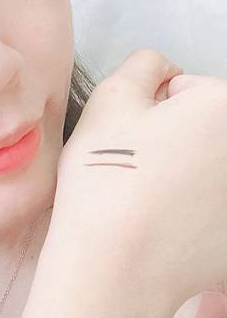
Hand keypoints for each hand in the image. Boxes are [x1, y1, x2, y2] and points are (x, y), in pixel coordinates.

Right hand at [48, 48, 226, 304]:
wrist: (114, 261)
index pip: (185, 87)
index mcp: (224, 108)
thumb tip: (161, 68)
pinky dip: (190, 206)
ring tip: (146, 193)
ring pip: (206, 163)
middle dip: (172, 134)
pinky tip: (161, 220)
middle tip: (136, 162)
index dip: (149, 107)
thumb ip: (142, 63)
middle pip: (203, 125)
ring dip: (182, 168)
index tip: (131, 135)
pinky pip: (208, 202)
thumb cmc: (108, 177)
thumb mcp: (110, 98)